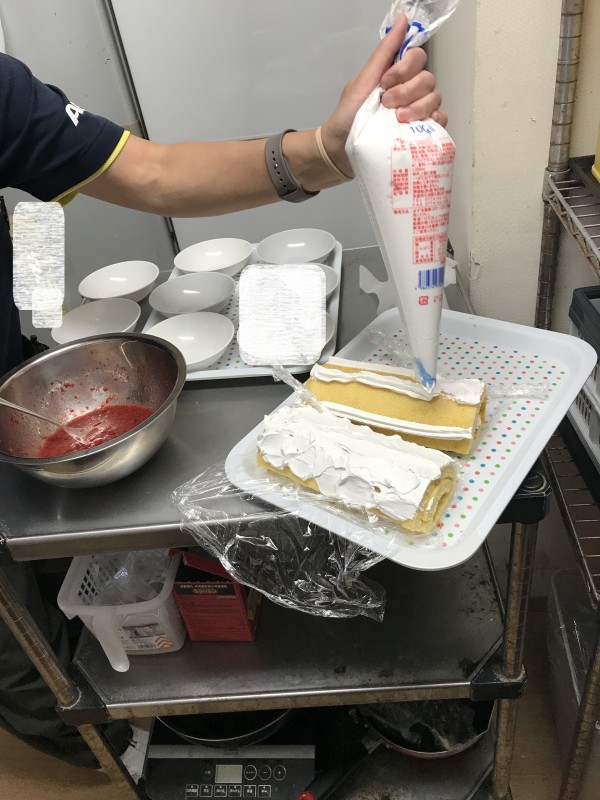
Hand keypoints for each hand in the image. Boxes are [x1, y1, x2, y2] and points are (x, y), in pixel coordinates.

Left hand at [321, 14, 446, 176]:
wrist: (341, 150)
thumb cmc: (348, 115)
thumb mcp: (363, 81)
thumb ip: (383, 53)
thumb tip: (402, 20)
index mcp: (396, 75)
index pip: (417, 58)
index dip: (404, 69)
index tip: (384, 83)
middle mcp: (410, 90)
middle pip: (427, 79)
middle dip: (407, 91)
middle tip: (386, 105)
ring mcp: (417, 110)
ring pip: (435, 98)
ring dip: (417, 108)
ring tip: (397, 120)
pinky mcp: (421, 131)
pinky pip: (440, 120)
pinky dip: (432, 121)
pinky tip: (416, 128)